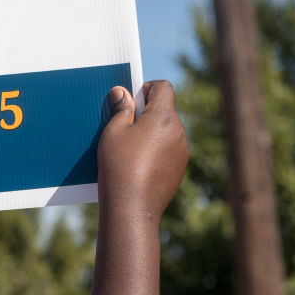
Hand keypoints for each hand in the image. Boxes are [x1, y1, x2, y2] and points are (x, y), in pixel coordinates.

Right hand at [97, 80, 188, 221]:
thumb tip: (122, 92)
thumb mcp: (113, 133)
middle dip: (146, 113)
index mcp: (163, 117)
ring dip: (151, 133)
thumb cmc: (119, 166)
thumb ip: (121, 109)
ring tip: (128, 150)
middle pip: (165, 110)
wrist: (132, 207)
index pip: (163, 87)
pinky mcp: (180, 168)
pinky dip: (155, 150)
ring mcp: (182, 151)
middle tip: (123, 126)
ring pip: (167, 131)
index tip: (130, 100)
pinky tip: (137, 165)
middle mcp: (178, 131)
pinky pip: (168, 150)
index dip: (146, 88)